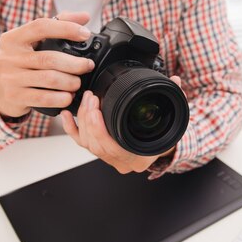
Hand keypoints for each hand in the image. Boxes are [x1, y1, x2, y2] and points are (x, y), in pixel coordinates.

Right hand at [0, 12, 94, 117]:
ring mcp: (10, 78)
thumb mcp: (33, 41)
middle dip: (75, 63)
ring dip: (70, 82)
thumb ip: (58, 24)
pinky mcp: (14, 96)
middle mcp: (8, 56)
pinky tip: (69, 96)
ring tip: (78, 82)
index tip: (85, 34)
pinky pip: (44, 98)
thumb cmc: (23, 61)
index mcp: (13, 38)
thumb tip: (84, 17)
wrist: (1, 91)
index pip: (41, 26)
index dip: (66, 28)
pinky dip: (61, 98)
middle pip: (49, 58)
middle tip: (88, 65)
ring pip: (49, 79)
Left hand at [61, 76, 182, 173]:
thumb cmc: (165, 136)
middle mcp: (120, 161)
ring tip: (86, 100)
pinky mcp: (99, 150)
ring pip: (86, 142)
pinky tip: (66, 115)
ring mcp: (108, 157)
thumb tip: (175, 80)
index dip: (99, 128)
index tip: (96, 107)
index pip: (111, 147)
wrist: (161, 147)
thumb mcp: (172, 118)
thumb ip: (174, 98)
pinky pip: (80, 142)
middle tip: (91, 97)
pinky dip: (71, 128)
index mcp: (136, 157)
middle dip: (89, 118)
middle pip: (95, 144)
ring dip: (83, 120)